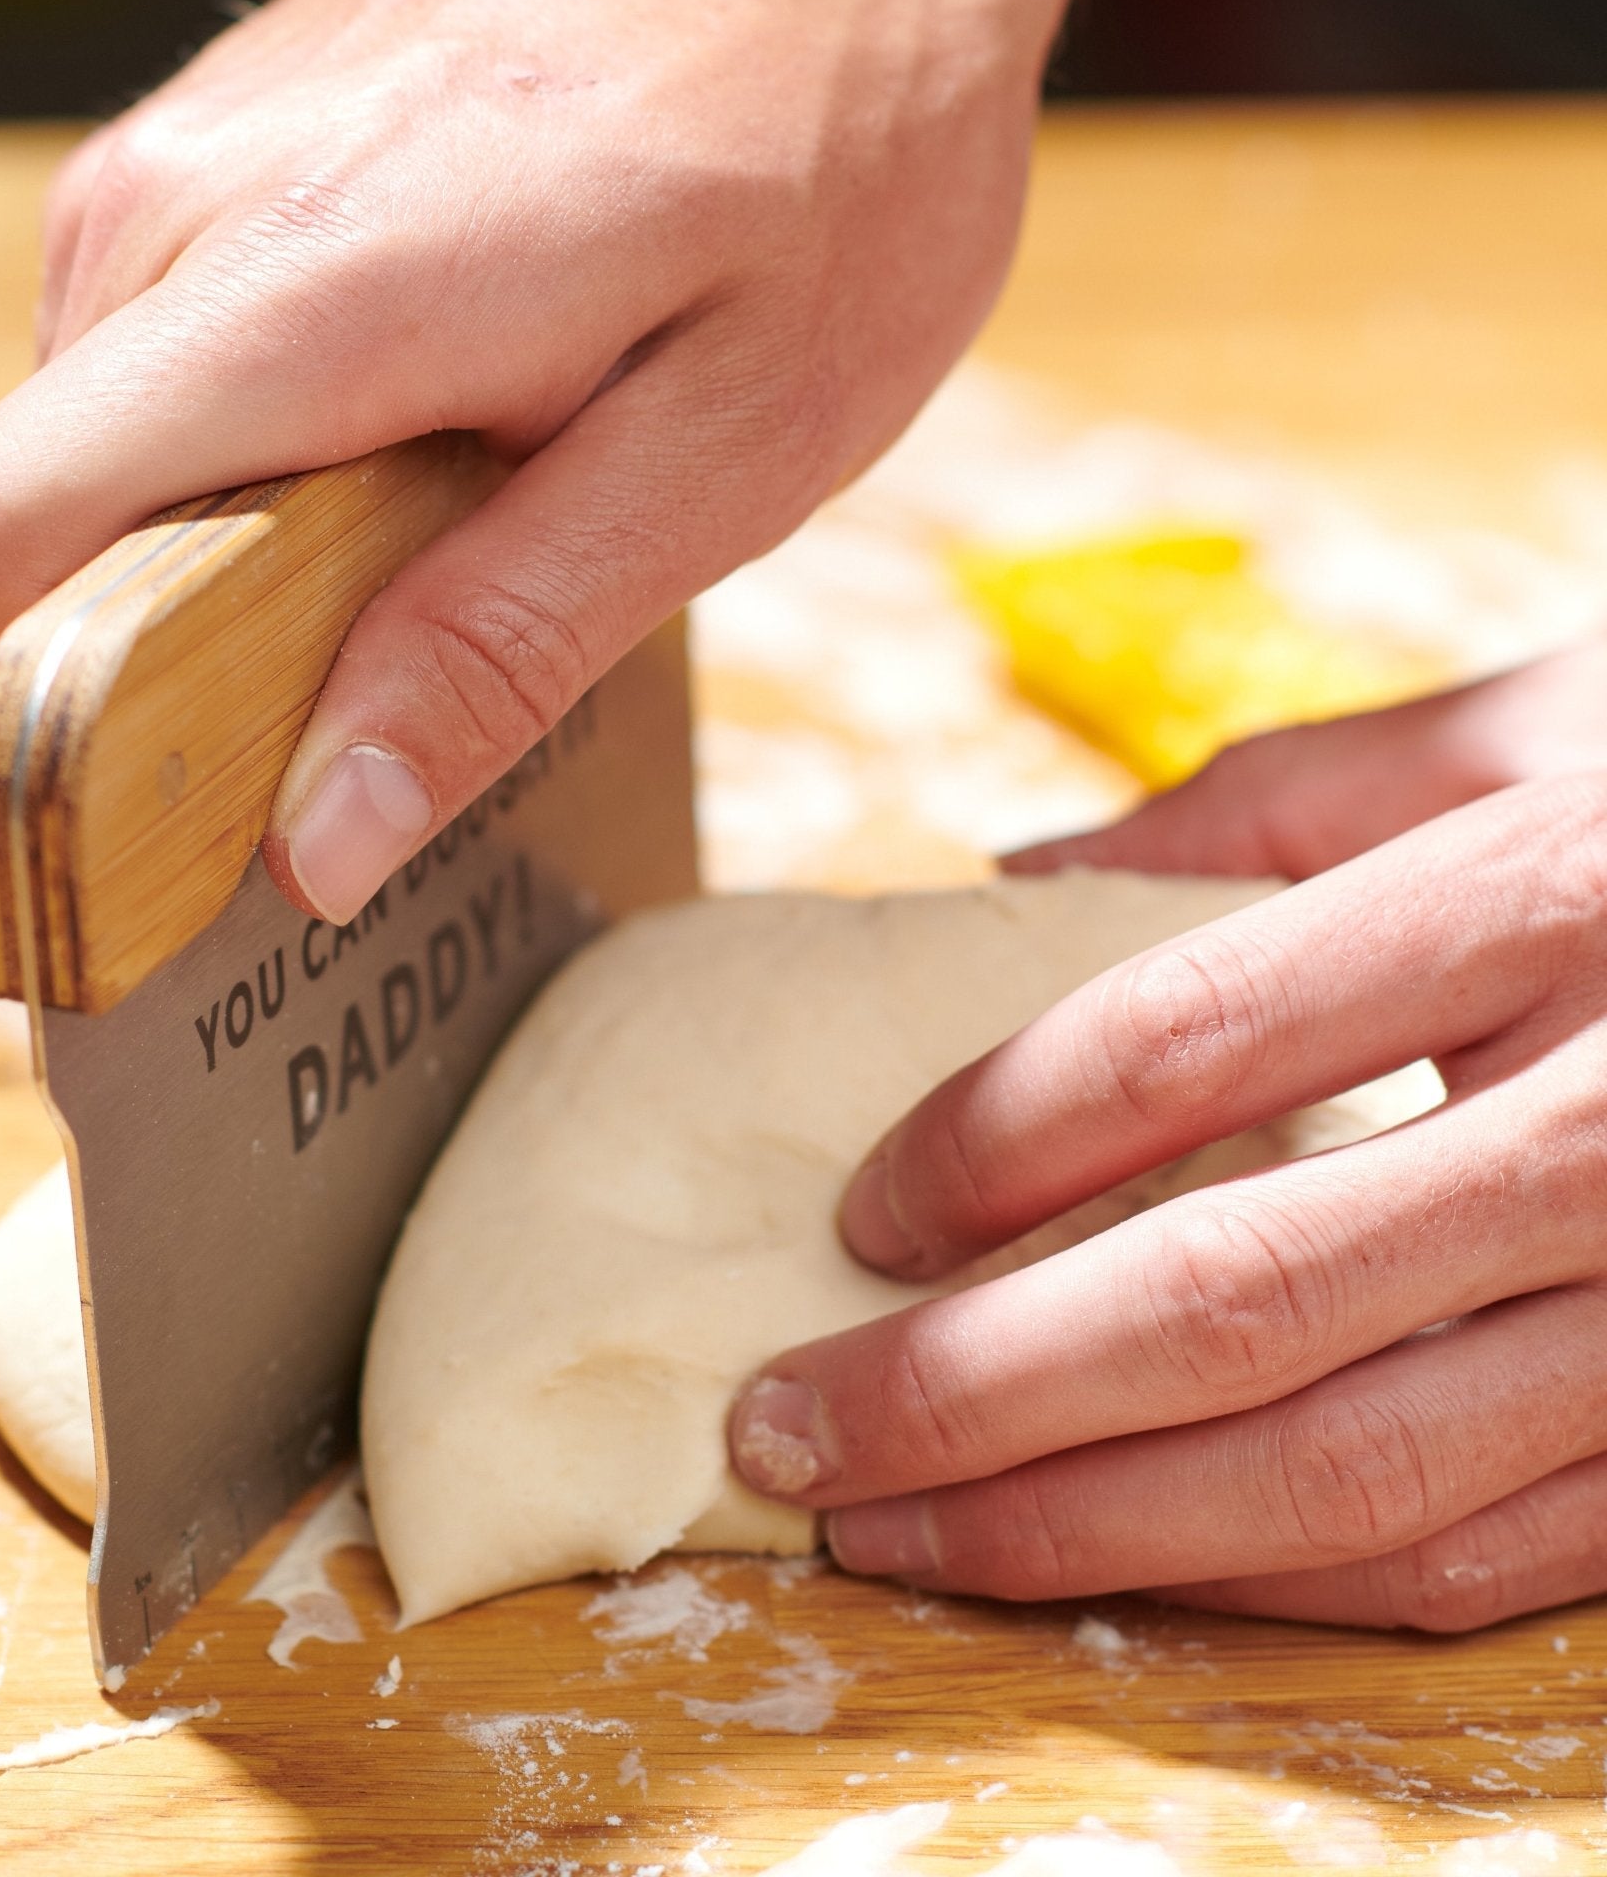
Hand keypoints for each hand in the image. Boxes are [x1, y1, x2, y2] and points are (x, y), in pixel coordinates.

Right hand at [0, 0, 1144, 921]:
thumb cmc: (836, 137)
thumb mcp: (719, 449)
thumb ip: (495, 647)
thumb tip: (314, 840)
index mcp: (295, 296)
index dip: (49, 738)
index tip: (178, 839)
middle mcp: (178, 212)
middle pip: (39, 534)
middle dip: (165, 678)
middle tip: (373, 712)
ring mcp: (188, 160)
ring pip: (103, 460)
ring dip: (231, 565)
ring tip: (445, 542)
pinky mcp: (229, 146)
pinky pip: (168, 372)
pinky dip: (259, 466)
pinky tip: (428, 442)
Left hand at [731, 639, 1606, 1628]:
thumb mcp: (1525, 733)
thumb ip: (1263, 804)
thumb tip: (1015, 883)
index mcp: (1554, 894)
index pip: (1190, 1032)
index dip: (992, 1136)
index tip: (861, 1211)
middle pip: (1230, 1291)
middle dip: (971, 1387)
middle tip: (785, 1425)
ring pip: (1345, 1469)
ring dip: (1084, 1528)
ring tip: (894, 1531)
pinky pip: (1479, 1559)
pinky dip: (1278, 1580)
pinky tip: (1125, 1566)